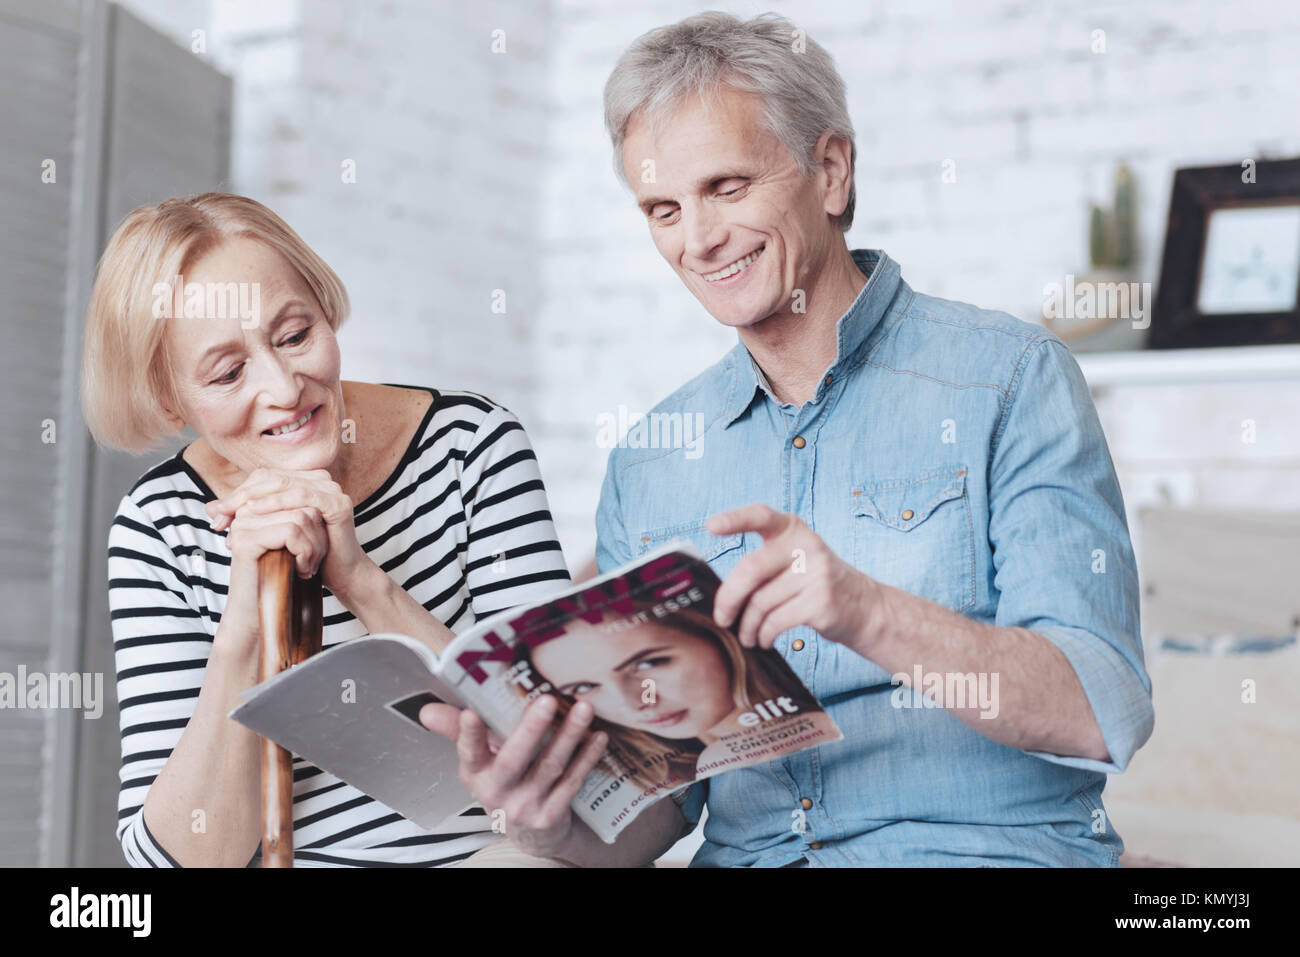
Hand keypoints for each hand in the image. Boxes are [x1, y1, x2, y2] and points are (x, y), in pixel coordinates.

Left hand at [206, 468, 367, 595]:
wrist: (337, 574)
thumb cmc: (304, 554)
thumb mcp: (269, 531)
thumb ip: (243, 517)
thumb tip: (211, 508)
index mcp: (305, 481)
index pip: (265, 477)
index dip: (239, 492)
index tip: (218, 514)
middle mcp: (320, 480)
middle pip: (273, 478)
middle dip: (242, 495)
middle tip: (221, 514)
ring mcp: (332, 489)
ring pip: (284, 484)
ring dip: (255, 498)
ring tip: (235, 514)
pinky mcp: (338, 503)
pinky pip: (302, 496)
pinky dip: (277, 503)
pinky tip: (257, 512)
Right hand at [419, 695, 607, 859]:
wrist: (531, 833)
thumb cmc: (504, 782)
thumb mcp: (479, 761)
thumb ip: (459, 732)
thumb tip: (427, 710)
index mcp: (475, 775)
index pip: (469, 753)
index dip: (468, 735)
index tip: (471, 713)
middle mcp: (497, 793)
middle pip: (514, 760)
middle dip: (531, 729)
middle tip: (547, 700)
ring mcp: (525, 806)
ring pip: (549, 767)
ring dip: (569, 736)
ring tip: (583, 708)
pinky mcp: (551, 815)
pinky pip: (571, 783)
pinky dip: (587, 759)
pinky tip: (598, 737)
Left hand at [707, 504, 882, 653]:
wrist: (865, 607)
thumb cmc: (815, 584)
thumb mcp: (795, 560)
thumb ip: (763, 564)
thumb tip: (720, 595)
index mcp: (793, 529)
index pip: (761, 516)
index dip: (734, 520)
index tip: (711, 526)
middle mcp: (806, 545)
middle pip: (750, 570)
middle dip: (728, 599)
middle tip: (722, 619)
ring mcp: (817, 573)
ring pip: (761, 602)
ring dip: (747, 626)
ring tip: (747, 636)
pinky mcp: (821, 602)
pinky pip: (775, 621)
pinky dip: (763, 635)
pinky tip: (763, 640)